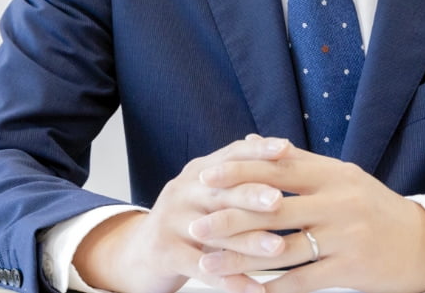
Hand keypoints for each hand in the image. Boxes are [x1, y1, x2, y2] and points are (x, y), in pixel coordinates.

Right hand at [73, 136, 291, 292]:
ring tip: (278, 249)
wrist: (137, 256)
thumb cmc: (187, 222)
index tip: (286, 147)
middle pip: (222, 190)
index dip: (258, 150)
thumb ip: (237, 176)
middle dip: (253, 195)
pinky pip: (201, 267)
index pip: (230, 154)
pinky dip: (229, 279)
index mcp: (198, 170)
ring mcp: (170, 220)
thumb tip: (277, 146)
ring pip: (215, 231)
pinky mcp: (162, 252)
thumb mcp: (207, 194)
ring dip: (248, 241)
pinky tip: (254, 289)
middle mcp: (182, 189)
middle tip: (280, 201)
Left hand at [189, 136, 424, 292]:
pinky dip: (272, 288)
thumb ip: (299, 163)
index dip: (241, 171)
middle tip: (195, 222)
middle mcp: (337, 200)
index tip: (208, 176)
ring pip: (281, 247)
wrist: (422, 242)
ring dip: (240, 257)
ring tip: (208, 263)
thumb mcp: (341, 177)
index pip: (279, 167)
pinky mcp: (349, 268)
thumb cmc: (374, 207)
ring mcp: (344, 234)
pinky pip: (302, 280)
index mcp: (333, 173)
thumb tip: (254, 140)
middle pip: (273, 206)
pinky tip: (247, 292)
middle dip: (230, 215)